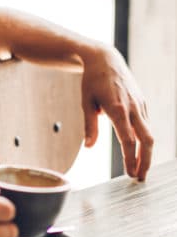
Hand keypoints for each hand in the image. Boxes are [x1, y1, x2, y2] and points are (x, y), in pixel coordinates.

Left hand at [81, 45, 152, 180]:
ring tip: (140, 168)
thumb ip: (89, 125)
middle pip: (147, 140)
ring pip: (149, 133)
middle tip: (140, 178)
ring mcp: (140, 104)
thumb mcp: (86, 102)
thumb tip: (89, 147)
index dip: (130, 159)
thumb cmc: (92, 80)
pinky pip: (146, 123)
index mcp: (118, 108)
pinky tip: (138, 148)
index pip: (128, 140)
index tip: (130, 174)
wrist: (105, 58)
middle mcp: (133, 107)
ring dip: (146, 152)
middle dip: (145, 161)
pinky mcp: (142, 102)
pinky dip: (144, 138)